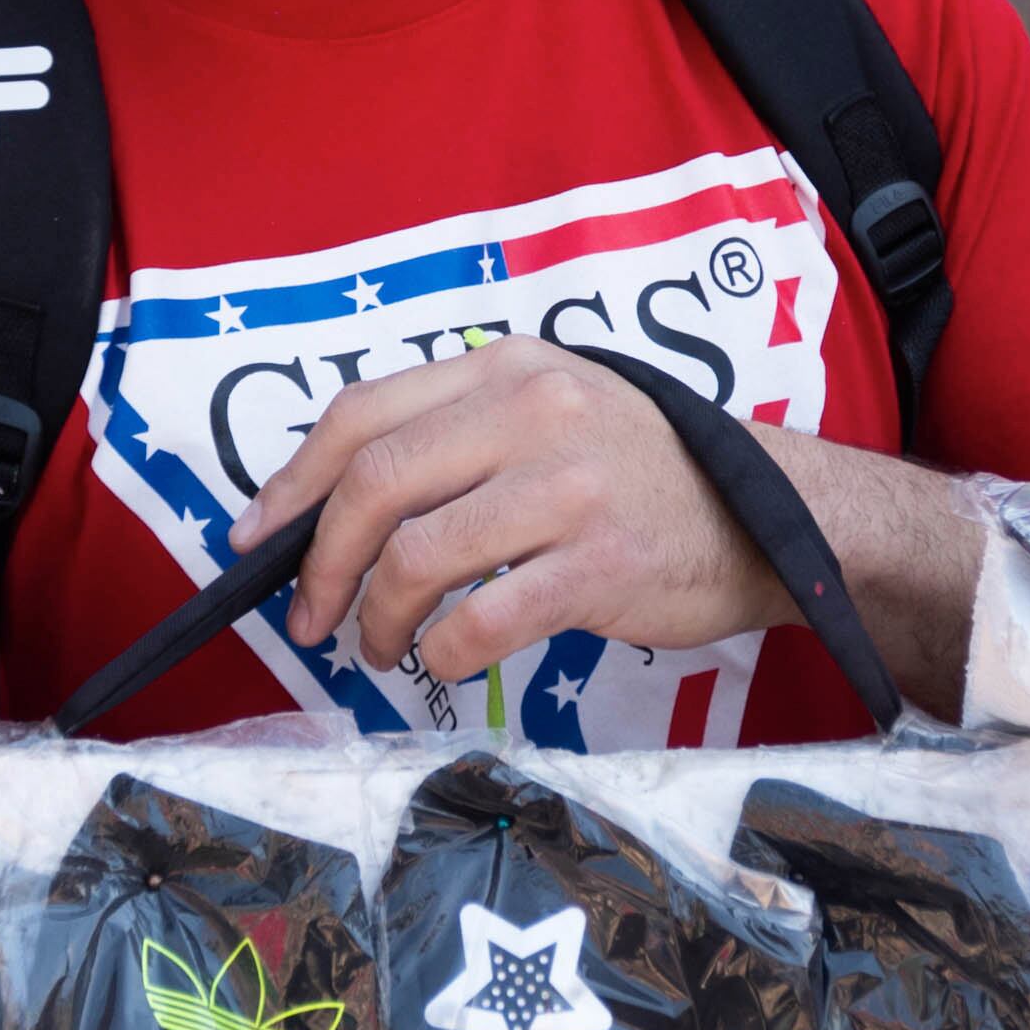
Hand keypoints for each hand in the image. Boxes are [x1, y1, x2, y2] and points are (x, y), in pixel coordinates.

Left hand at [238, 337, 785, 695]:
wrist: (770, 521)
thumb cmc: (642, 479)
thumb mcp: (554, 415)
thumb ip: (460, 439)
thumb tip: (334, 511)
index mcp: (508, 369)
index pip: (363, 414)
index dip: (293, 484)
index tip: (259, 540)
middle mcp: (534, 411)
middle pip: (374, 485)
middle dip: (322, 564)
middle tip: (314, 617)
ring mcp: (568, 486)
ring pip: (416, 557)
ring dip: (378, 619)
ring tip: (382, 648)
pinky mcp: (599, 563)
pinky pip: (480, 620)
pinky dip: (441, 653)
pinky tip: (444, 660)